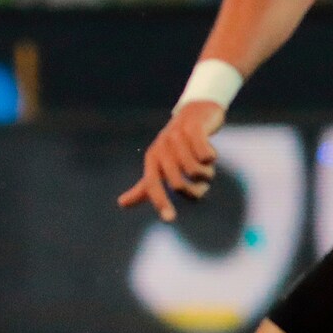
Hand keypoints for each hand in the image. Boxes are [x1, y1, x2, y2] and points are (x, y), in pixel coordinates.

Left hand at [117, 100, 224, 222]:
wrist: (197, 112)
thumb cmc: (178, 145)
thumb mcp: (159, 164)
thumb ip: (144, 186)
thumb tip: (121, 204)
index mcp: (152, 159)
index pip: (151, 185)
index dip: (160, 202)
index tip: (170, 219)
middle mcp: (161, 147)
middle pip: (177, 183)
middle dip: (195, 191)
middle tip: (203, 186)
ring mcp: (177, 136)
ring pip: (195, 170)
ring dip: (207, 174)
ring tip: (208, 167)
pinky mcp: (194, 128)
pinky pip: (206, 155)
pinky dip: (212, 158)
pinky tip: (210, 153)